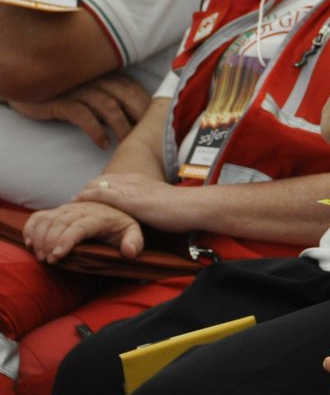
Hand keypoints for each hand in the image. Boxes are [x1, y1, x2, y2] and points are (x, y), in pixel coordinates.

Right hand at [4, 72, 151, 148]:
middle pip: (127, 96)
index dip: (148, 108)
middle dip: (139, 118)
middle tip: (146, 139)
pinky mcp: (62, 101)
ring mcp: (79, 89)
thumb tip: (143, 121)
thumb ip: (118, 100)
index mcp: (110, 77)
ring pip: (108, 106)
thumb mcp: (97, 93)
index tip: (157, 127)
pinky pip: (83, 115)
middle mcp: (97, 80)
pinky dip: (96, 130)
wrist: (33, 90)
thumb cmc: (72, 95)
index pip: (136, 91)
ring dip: (120, 126)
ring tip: (125, 143)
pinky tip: (102, 144)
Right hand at [23, 199, 143, 261]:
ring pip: (47, 220)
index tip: (57, 256)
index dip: (66, 240)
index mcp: (99, 216)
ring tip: (40, 255)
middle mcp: (81, 210)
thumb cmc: (121, 225)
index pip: (79, 226)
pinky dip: (30, 228)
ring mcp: (67, 209)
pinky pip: (39, 216)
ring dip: (39, 237)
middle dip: (49, 242)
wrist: (114, 209)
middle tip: (47, 260)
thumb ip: (134, 241)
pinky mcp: (57, 211)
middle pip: (60, 223)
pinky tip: (29, 242)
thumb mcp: (132, 232)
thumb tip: (130, 252)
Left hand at [72, 172, 194, 232]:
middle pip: (102, 181)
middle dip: (88, 189)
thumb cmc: (184, 210)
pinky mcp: (128, 199)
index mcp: (142, 182)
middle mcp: (134, 181)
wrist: (193, 206)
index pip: (114, 181)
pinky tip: (77, 202)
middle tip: (74, 201)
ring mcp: (130, 188)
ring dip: (84, 193)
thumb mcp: (163, 205)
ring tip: (70, 203)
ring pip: (98, 185)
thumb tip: (151, 214)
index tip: (88, 196)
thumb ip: (152, 206)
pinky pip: (101, 194)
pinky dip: (87, 197)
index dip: (100, 187)